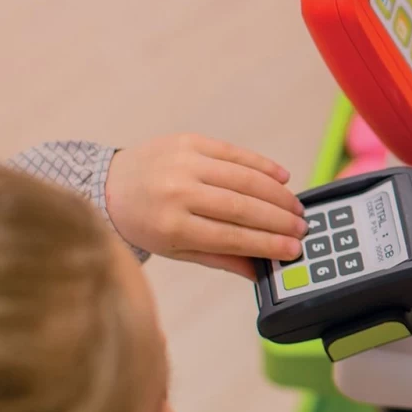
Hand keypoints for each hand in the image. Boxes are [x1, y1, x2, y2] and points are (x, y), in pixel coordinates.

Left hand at [106, 134, 305, 277]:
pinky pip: (235, 152)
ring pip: (243, 178)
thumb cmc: (145, 223)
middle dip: (278, 220)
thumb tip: (261, 271)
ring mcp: (183, 162)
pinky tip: (283, 177)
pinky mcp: (189, 141)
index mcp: (170, 226)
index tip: (293, 249)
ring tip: (295, 207)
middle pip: (241, 207)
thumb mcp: (177, 250)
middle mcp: (176, 192)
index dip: (267, 243)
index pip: (231, 236)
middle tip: (302, 228)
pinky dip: (263, 165)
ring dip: (277, 194)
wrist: (110, 184)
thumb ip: (221, 258)